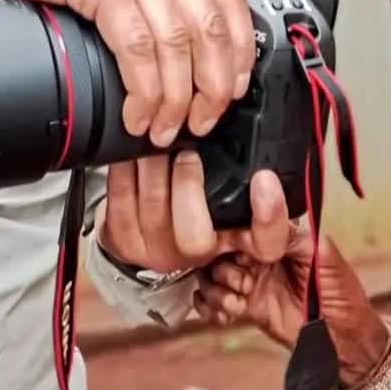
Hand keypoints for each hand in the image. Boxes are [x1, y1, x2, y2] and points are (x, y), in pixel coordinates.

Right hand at [0, 0, 254, 146]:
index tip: (234, 88)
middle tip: (203, 120)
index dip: (239, 52)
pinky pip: (138, 45)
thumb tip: (167, 54)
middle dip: (213, 86)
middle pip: (211, 29)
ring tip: (165, 126)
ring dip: (177, 96)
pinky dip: (144, 86)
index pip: (228, 1)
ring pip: (178, 43)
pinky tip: (137, 108)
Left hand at [98, 154, 290, 272]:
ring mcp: (159, 253)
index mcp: (237, 242)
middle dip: (187, 185)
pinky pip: (120, 202)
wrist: (149, 229)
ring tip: (155, 141)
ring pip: (152, 212)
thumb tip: (245, 134)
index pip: (267, 243)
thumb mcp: (231, 194)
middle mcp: (200, 255)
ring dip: (152, 168)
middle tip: (187, 151)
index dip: (270, 215)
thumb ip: (244, 174)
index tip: (265, 179)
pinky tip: (129, 153)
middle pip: (195, 238)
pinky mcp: (124, 242)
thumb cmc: (195, 202)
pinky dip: (123, 171)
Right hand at [194, 229, 390, 387]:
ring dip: (217, 289)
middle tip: (244, 282)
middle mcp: (256, 255)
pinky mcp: (243, 307)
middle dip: (221, 265)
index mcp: (275, 236)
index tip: (239, 250)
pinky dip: (211, 309)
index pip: (238, 224)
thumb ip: (290, 232)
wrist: (344, 339)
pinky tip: (230, 315)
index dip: (229, 235)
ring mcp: (248, 281)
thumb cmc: (341, 292)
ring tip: (240, 300)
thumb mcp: (322, 255)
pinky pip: (212, 303)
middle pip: (215, 249)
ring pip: (209, 276)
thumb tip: (266, 195)